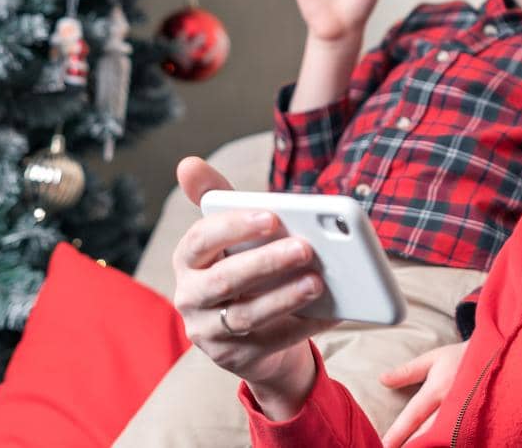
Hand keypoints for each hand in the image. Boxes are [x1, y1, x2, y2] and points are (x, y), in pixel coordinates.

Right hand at [171, 156, 333, 419]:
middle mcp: (191, 297)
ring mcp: (209, 332)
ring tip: (319, 280)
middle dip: (266, 262)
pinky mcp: (235, 358)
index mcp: (188, 260)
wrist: (250, 332)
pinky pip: (271, 343)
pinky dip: (303, 325)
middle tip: (306, 247)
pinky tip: (332, 311)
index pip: (200, 240)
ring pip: (247, 316)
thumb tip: (189, 163)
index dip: (234, 228)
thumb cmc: (242, 266)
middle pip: (225, 281)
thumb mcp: (232, 234)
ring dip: (285, 297)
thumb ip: (219, 199)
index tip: (271, 216)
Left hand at [378, 341, 467, 447]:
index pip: (413, 416)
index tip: (384, 445)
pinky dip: (444, 443)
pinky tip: (436, 446)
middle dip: (411, 445)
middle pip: (426, 433)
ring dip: (427, 445)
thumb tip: (382, 380)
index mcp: (437, 389)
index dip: (398, 433)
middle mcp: (451, 405)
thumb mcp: (433, 358)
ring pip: (442, 439)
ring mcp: (465, 416)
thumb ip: (407, 372)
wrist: (497, 357)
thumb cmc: (461, 358)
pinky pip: (458, 438)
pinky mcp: (474, 422)